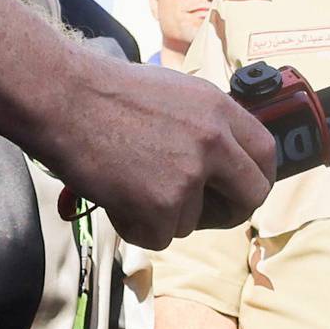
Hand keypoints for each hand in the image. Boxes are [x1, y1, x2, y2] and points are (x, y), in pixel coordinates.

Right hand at [30, 51, 274, 248]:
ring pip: (194, 221)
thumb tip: (226, 157)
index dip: (258, 176)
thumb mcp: (177, 92)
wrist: (63, 99)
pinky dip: (137, 227)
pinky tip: (117, 198)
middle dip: (232, 211)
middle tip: (208, 213)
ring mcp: (188, 176)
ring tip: (131, 184)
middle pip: (251, 195)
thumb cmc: (108, 92)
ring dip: (165, 216)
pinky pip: (160, 236)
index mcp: (221, 110)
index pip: (266, 153)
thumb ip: (208, 124)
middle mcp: (214, 143)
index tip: (245, 189)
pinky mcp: (159, 205)